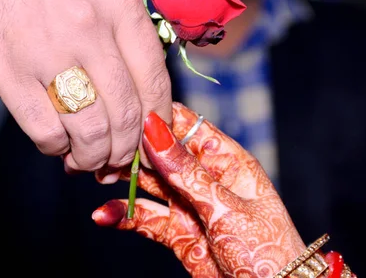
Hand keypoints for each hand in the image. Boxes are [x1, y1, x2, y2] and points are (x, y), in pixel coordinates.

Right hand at [93, 103, 305, 276]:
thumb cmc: (267, 251)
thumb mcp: (225, 207)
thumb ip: (186, 172)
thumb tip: (156, 130)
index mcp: (228, 162)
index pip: (189, 128)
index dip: (160, 119)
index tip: (128, 113)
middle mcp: (207, 179)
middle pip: (165, 154)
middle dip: (136, 151)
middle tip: (105, 148)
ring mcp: (191, 206)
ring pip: (152, 185)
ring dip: (127, 181)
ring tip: (98, 175)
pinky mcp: (179, 234)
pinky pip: (147, 219)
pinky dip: (126, 217)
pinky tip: (104, 215)